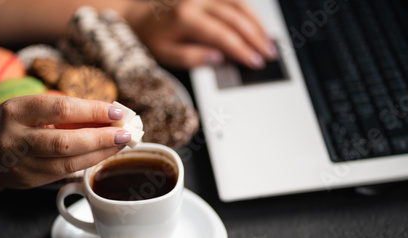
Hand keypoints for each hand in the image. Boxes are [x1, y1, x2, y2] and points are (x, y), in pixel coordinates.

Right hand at [0, 95, 130, 188]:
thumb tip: (108, 115)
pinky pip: (64, 173)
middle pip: (66, 141)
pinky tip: (103, 155)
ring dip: (100, 153)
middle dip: (102, 137)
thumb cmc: (9, 123)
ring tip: (120, 144)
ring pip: (68, 162)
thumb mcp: (28, 108)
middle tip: (126, 132)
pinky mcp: (28, 182)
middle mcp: (15, 139)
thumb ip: (63, 112)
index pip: (61, 108)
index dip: (92, 110)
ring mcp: (21, 165)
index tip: (117, 110)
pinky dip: (88, 163)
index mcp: (15, 111)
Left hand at [126, 0, 277, 68]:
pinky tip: (257, 24)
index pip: (222, 35)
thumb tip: (219, 59)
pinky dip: (248, 10)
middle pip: (235, 17)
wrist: (138, 17)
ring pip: (238, 3)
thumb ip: (192, 57)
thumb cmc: (151, 38)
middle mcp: (196, 1)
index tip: (256, 62)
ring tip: (268, 41)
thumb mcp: (166, 55)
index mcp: (185, 18)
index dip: (242, 50)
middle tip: (270, 54)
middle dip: (256, 37)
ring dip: (257, 22)